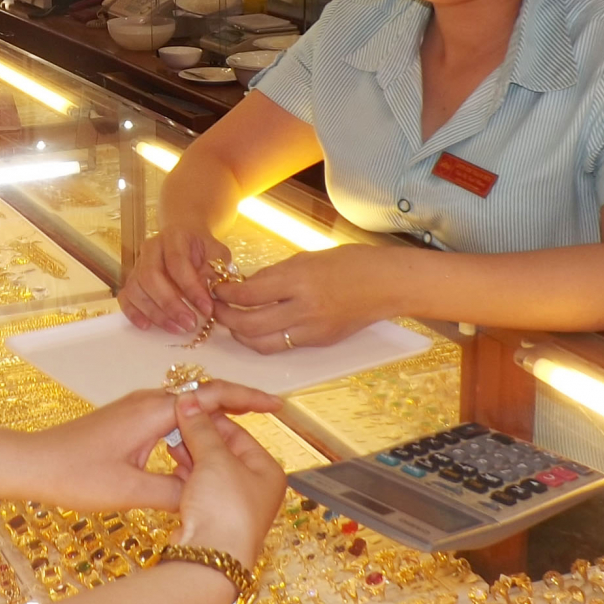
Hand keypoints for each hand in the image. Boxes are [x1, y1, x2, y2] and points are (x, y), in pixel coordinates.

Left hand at [24, 380, 283, 517]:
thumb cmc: (75, 476)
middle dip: (238, 403)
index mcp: (154, 411)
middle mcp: (148, 401)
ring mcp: (136, 408)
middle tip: (270, 415)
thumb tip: (208, 497)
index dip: (248, 399)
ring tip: (245, 432)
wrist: (32, 464)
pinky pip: (171, 417)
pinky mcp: (128, 420)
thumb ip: (175, 492)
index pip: (212, 395)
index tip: (277, 404)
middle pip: (204, 395)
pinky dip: (193, 427)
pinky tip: (201, 449)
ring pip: (187, 407)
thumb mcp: (130, 491)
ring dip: (215, 416)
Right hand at [120, 226, 230, 334]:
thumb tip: (208, 293)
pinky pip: (125, 296)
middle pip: (150, 276)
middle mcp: (151, 248)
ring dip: (155, 313)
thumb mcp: (217, 255)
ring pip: (136, 288)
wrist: (187, 238)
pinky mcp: (131, 279)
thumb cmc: (204, 250)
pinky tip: (147, 326)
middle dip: (170, 304)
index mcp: (173, 236)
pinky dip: (133, 313)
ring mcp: (138, 263)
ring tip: (177, 328)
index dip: (191, 288)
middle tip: (190, 324)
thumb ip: (214, 271)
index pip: (177, 262)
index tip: (207, 309)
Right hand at [168, 387, 287, 567]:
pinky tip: (174, 468)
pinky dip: (188, 477)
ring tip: (171, 446)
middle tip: (177, 427)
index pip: (239, 434)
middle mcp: (256, 488)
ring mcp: (235, 505)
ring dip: (191, 457)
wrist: (212, 556)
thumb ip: (201, 428)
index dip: (213, 419)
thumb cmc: (225, 506)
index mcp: (267, 471)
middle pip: (224, 452)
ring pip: (210, 470)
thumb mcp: (214, 459)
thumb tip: (189, 400)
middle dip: (199, 439)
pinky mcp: (215, 518)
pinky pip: (201, 488)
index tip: (189, 409)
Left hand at [211, 244, 398, 351]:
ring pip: (261, 343)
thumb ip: (275, 274)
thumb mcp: (306, 258)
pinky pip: (282, 346)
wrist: (386, 284)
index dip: (225, 294)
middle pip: (248, 324)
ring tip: (233, 322)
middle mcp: (303, 308)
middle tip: (216, 308)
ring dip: (240, 335)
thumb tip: (245, 286)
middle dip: (225, 318)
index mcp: (298, 280)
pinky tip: (258, 328)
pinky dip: (264, 339)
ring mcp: (312, 330)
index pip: (248, 294)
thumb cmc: (350, 263)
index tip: (217, 288)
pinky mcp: (319, 342)